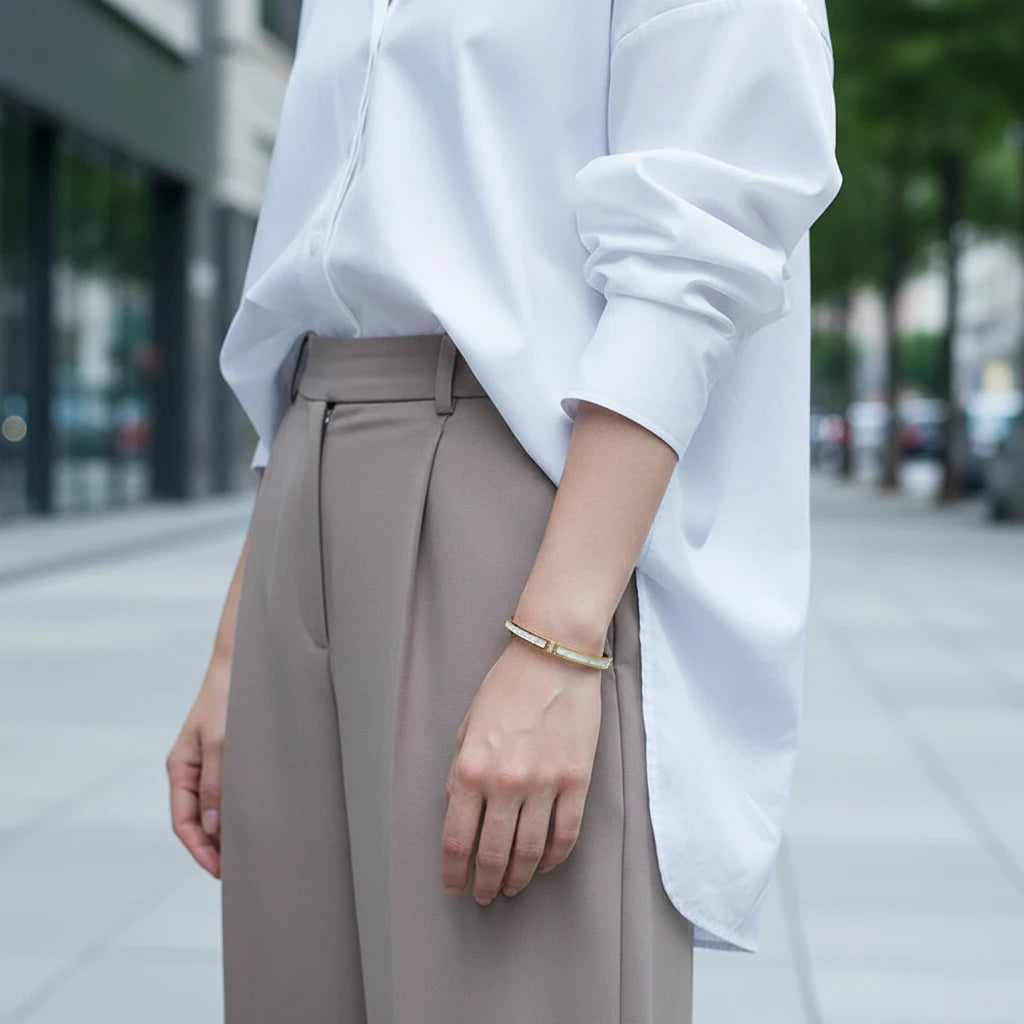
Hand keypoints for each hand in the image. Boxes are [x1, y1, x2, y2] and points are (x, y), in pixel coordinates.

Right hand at [166, 651, 231, 878]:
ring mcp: (209, 763)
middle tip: (239, 872)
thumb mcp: (221, 742)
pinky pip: (228, 792)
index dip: (200, 850)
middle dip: (214, 848)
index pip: (184, 822)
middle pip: (198, 821)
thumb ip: (216, 784)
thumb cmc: (228, 697)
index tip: (220, 872)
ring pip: (214, 808)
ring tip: (251, 854)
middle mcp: (192, 769)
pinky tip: (256, 820)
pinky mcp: (228, 756)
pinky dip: (237, 810)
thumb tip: (211, 827)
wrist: (242, 663)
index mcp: (181, 768)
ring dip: (227, 831)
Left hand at [441, 636, 601, 904]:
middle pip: (493, 855)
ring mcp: (544, 784)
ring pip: (529, 852)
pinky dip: (553, 857)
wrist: (554, 658)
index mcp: (470, 768)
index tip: (454, 885)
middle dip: (485, 883)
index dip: (454, 871)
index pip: (457, 839)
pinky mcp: (576, 781)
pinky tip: (544, 864)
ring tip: (512, 888)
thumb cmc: (506, 686)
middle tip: (484, 895)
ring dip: (518, 878)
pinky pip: (565, 834)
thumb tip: (460, 809)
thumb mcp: (467, 726)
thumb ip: (461, 770)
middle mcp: (505, 783)